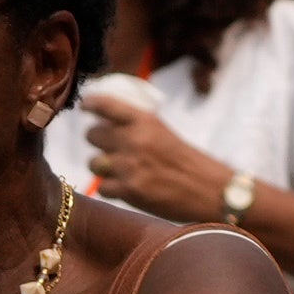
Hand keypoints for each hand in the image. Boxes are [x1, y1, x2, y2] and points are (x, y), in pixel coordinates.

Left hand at [78, 84, 247, 225]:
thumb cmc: (187, 161)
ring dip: (101, 167)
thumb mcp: (163, 132)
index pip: (105, 105)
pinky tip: (125, 188)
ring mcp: (129, 166)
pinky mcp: (129, 190)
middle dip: (97, 141)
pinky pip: (101, 187)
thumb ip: (137, 126)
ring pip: (93, 162)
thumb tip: (108, 123)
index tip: (84, 106)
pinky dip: (110, 189)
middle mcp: (134, 140)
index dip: (90, 103)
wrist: (209, 190)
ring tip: (117, 170)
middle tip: (108, 147)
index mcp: (144, 121)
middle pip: (92, 134)